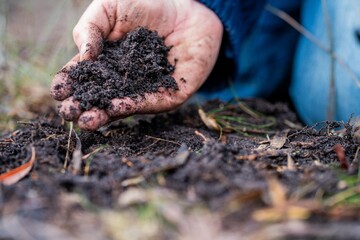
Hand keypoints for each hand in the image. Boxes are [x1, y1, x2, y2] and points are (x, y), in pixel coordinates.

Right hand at [51, 0, 222, 129]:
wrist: (188, 12)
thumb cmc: (147, 7)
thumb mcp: (110, 10)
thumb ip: (91, 29)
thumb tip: (84, 57)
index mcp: (104, 61)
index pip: (81, 76)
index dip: (68, 83)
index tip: (58, 90)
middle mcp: (121, 80)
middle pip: (97, 97)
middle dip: (81, 106)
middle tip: (67, 112)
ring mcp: (142, 90)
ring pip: (119, 106)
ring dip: (102, 114)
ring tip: (86, 120)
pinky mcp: (165, 95)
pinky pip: (147, 102)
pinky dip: (131, 105)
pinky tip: (116, 107)